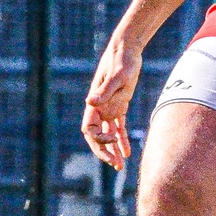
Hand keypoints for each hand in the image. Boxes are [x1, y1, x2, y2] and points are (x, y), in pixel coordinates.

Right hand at [81, 37, 141, 168]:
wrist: (127, 49)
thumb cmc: (122, 60)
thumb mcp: (117, 75)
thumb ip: (105, 90)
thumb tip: (90, 102)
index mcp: (94, 103)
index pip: (89, 129)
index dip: (98, 139)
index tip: (112, 139)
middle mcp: (98, 107)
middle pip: (96, 137)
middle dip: (104, 152)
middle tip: (116, 165)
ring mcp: (108, 107)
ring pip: (107, 134)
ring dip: (112, 150)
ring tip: (120, 166)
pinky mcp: (119, 105)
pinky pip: (118, 127)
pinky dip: (122, 140)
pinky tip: (127, 152)